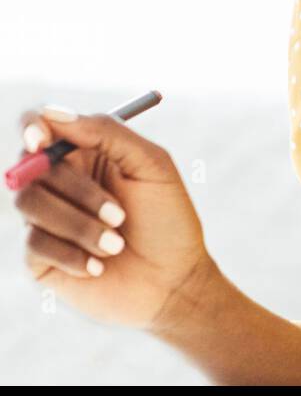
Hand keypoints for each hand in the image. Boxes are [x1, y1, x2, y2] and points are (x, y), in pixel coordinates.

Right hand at [15, 105, 213, 332]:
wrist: (174, 282)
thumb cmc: (168, 218)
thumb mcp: (151, 165)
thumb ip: (106, 132)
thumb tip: (52, 114)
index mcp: (87, 151)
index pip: (40, 125)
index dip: (33, 125)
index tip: (41, 137)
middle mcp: (60, 181)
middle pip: (31, 166)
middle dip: (78, 190)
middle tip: (119, 214)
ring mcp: (46, 218)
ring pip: (30, 203)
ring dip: (79, 224)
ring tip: (118, 243)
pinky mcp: (39, 257)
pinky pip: (34, 243)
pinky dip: (72, 253)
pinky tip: (101, 266)